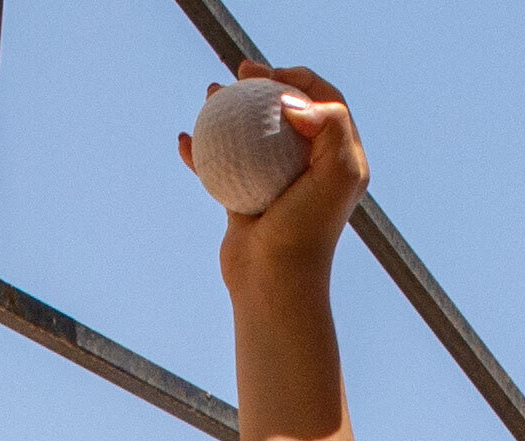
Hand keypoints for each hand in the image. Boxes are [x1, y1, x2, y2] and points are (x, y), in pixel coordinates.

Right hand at [201, 62, 368, 295]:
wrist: (275, 284)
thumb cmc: (308, 231)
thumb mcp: (337, 174)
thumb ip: (332, 126)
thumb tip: (293, 101)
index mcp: (339, 161)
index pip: (324, 102)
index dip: (299, 78)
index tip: (269, 76)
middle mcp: (311, 171)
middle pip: (285, 112)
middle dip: (262, 84)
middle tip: (240, 74)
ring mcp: (277, 185)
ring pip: (250, 136)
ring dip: (228, 110)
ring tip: (210, 95)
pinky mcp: (247, 203)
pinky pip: (221, 168)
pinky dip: (201, 153)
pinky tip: (184, 141)